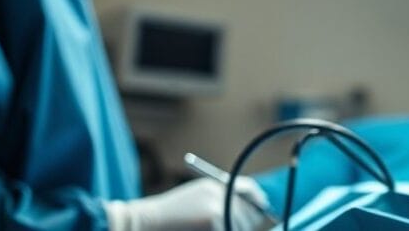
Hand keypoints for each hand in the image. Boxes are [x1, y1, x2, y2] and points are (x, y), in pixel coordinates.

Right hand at [104, 177, 270, 230]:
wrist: (145, 222)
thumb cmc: (167, 217)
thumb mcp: (195, 200)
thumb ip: (219, 200)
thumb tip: (249, 212)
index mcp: (214, 184)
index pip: (247, 188)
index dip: (258, 200)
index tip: (263, 209)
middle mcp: (219, 192)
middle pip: (250, 211)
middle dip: (247, 223)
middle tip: (238, 226)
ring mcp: (217, 205)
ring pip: (240, 227)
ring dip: (232, 230)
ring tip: (206, 229)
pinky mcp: (214, 220)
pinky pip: (229, 230)